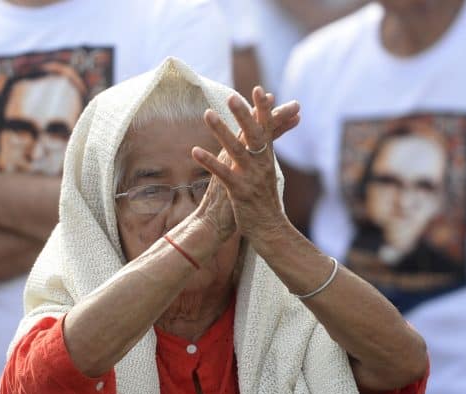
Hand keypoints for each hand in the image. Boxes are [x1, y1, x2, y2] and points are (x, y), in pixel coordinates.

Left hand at [192, 86, 298, 246]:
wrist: (270, 231)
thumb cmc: (264, 202)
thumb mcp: (266, 175)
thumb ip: (263, 155)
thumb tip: (264, 139)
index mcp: (267, 160)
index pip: (267, 129)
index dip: (263, 110)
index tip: (258, 90)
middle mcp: (261, 165)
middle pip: (254, 135)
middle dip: (244, 114)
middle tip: (232, 96)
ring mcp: (251, 178)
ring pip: (236, 150)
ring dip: (221, 130)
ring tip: (207, 113)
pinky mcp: (239, 192)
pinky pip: (223, 174)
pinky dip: (209, 161)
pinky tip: (195, 150)